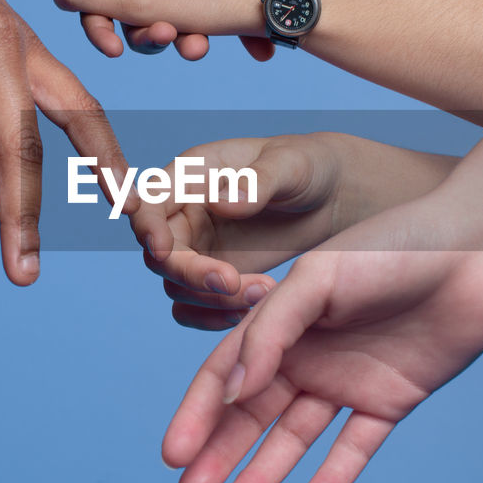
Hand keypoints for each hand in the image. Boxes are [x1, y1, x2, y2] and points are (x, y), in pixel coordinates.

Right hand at [146, 135, 458, 328]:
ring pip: (176, 286)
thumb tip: (220, 202)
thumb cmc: (309, 166)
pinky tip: (250, 315)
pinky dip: (212, 318)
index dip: (147, 227)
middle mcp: (185, 212)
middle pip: (161, 254)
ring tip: (265, 294)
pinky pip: (193, 308)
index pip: (150, 202)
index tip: (166, 251)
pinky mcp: (215, 278)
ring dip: (211, 299)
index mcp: (192, 175)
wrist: (334, 197)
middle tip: (233, 282)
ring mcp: (199, 248)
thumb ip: (256, 182)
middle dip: (191, 274)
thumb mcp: (290, 165)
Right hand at [162, 193, 482, 482]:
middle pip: (252, 413)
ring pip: (296, 436)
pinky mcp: (392, 399)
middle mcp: (308, 353)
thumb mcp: (318, 279)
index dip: (196, 414)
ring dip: (265, 470)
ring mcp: (348, 379)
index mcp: (281, 321)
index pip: (224, 374)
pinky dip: (335, 474)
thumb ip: (270, 333)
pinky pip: (357, 445)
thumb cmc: (393, 246)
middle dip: (219, 453)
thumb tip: (228, 392)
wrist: (476, 249)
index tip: (173, 455)